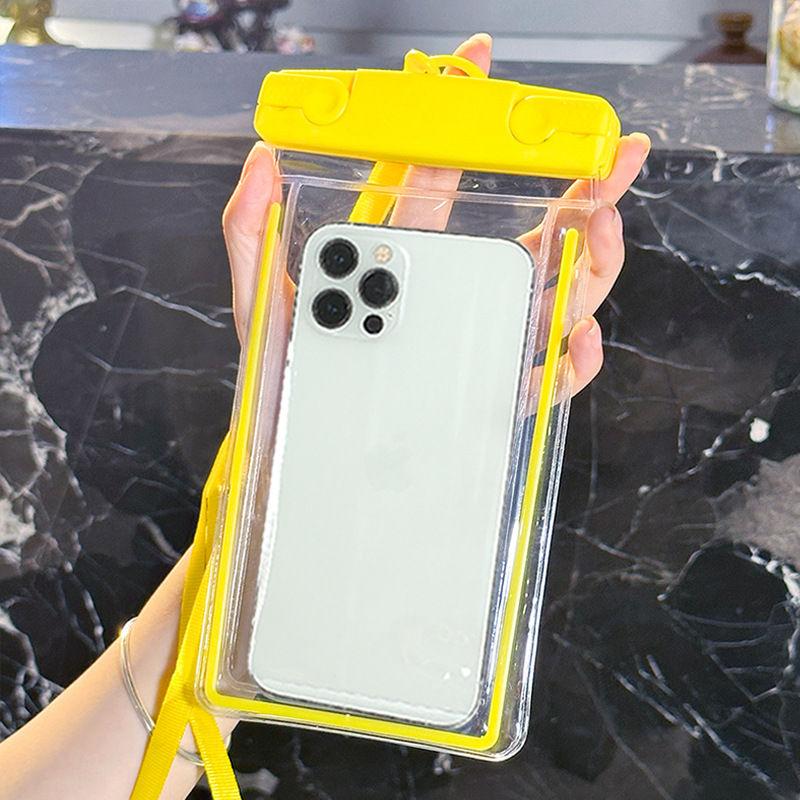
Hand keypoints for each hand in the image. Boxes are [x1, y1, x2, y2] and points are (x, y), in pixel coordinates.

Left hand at [222, 35, 649, 394]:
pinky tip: (574, 338)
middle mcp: (452, 293)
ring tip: (597, 234)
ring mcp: (475, 342)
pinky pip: (546, 377)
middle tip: (610, 161)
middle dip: (584, 192)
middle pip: (530, 234)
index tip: (479, 68)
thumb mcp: (260, 301)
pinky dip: (572, 361)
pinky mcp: (488, 394)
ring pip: (554, 296)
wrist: (297, 454)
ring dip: (591, 263)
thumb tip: (260, 157)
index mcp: (403, 257)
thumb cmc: (284, 378)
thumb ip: (250, 230)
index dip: (465, 120)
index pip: (444, 178)